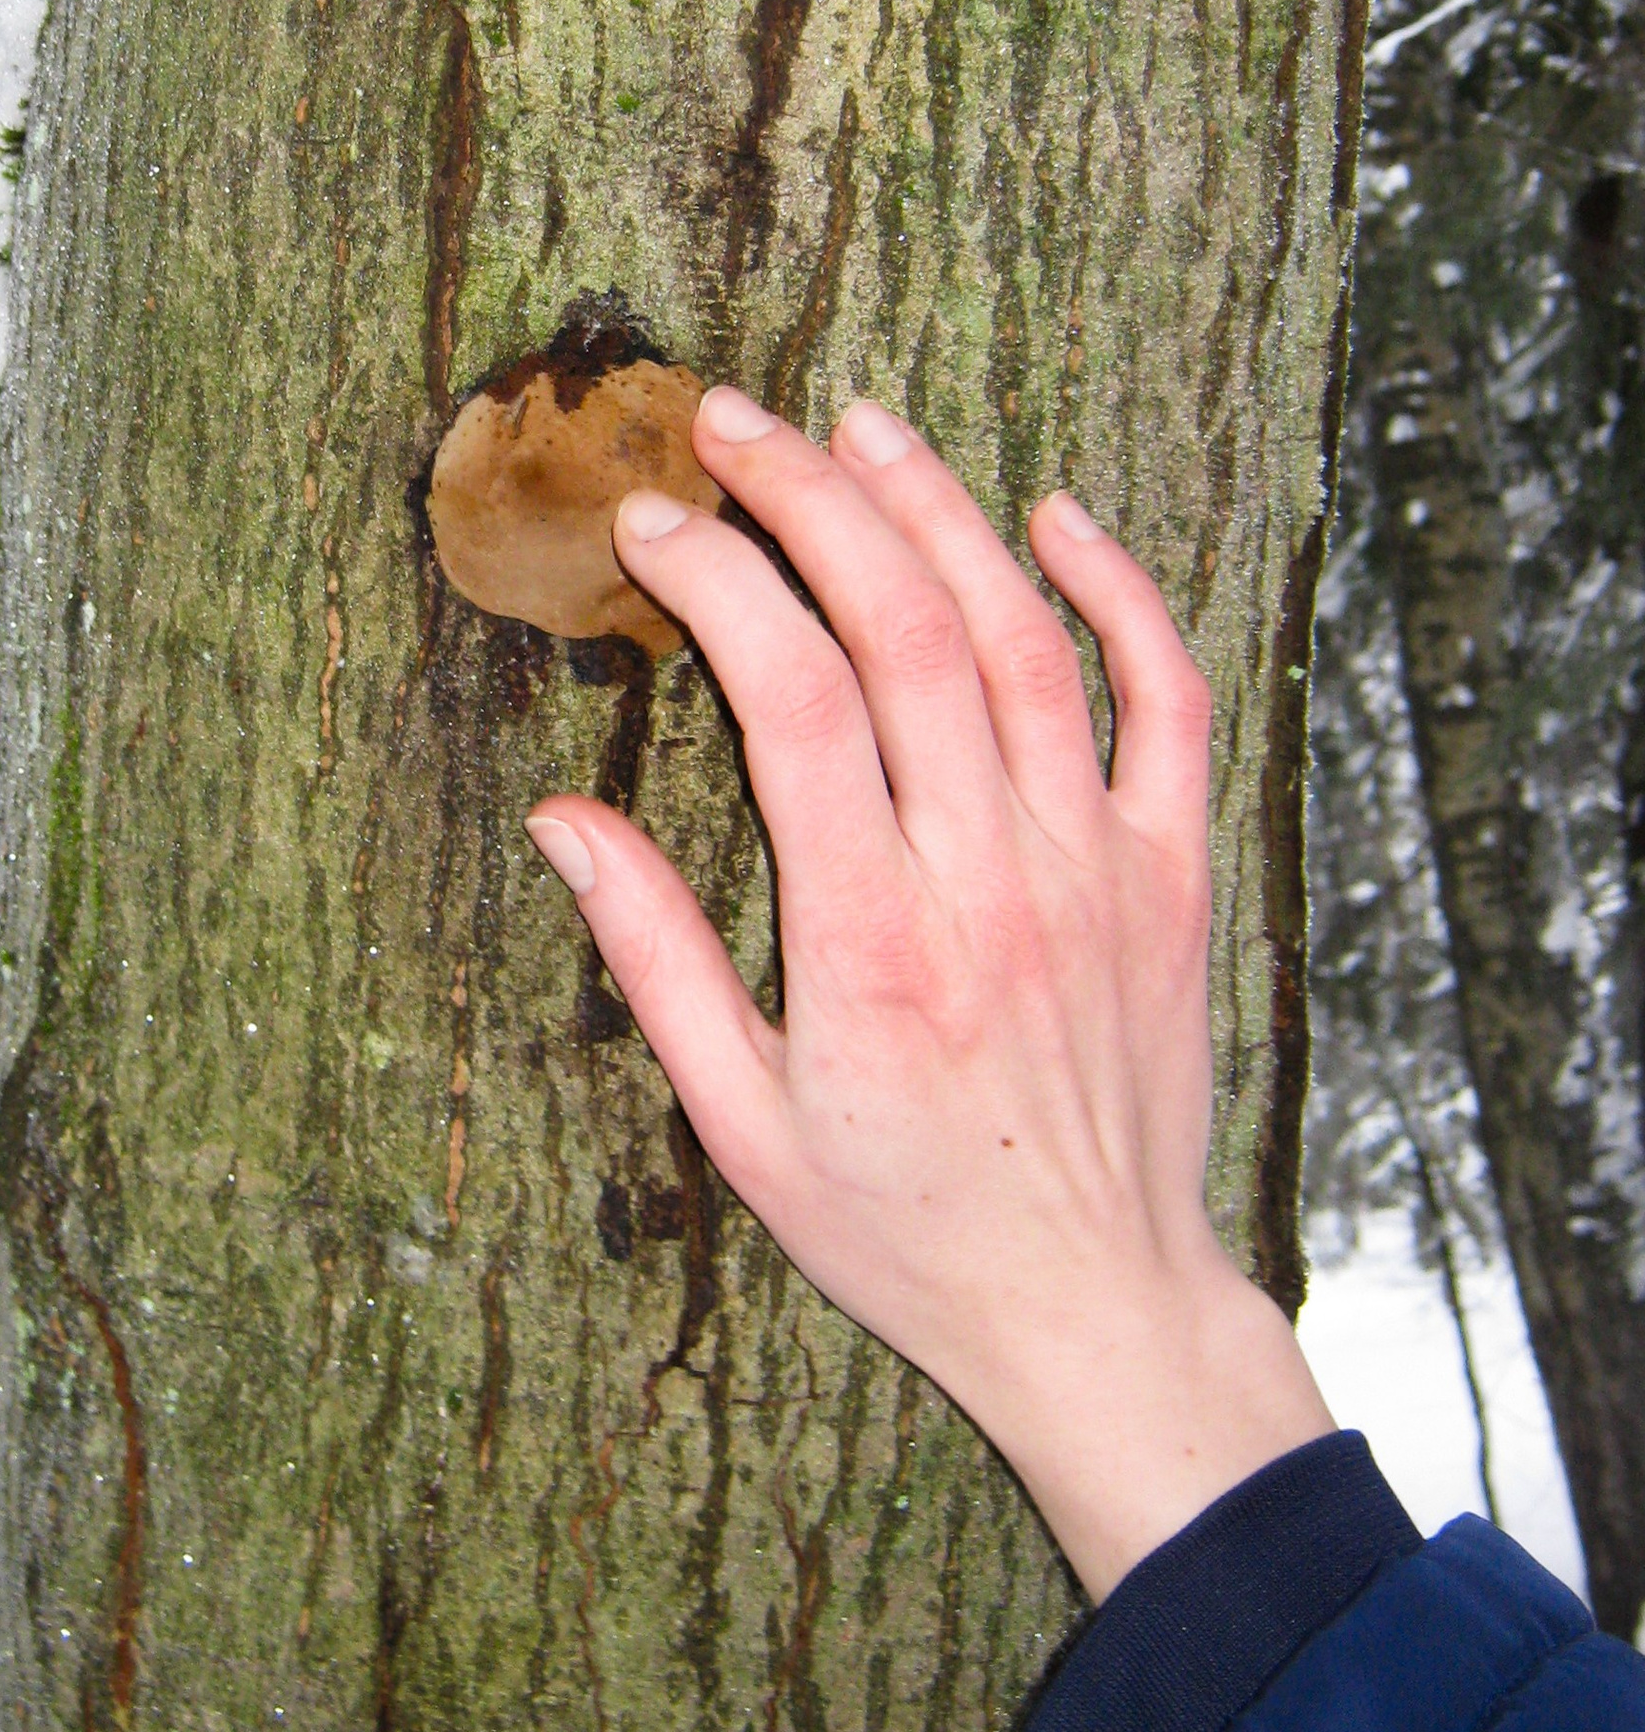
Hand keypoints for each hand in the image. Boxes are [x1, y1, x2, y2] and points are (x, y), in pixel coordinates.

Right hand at [524, 389, 1330, 1601]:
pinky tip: (1053, 513)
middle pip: (906, 631)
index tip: (654, 524)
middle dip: (811, 499)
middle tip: (735, 424)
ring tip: (859, 426)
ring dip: (940, 510)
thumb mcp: (738, 1123)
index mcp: (872, 943)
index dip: (720, 584)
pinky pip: (1168, 700)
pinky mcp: (1172, 876)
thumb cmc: (902, 1226)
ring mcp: (1098, 869)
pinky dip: (1120, 592)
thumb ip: (652, 958)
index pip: (793, 701)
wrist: (1097, 1307)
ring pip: (1025, 639)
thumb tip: (560, 815)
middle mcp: (992, 882)